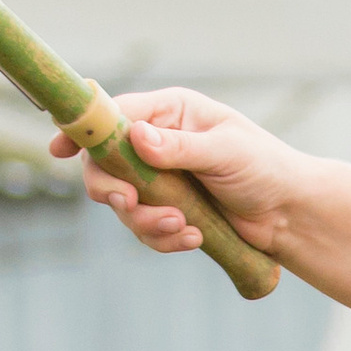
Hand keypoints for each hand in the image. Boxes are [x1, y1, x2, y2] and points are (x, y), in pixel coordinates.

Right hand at [49, 87, 300, 257]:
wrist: (291, 213)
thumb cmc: (266, 168)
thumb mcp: (226, 152)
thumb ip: (181, 147)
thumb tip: (137, 139)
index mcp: (170, 112)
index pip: (113, 114)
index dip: (83, 131)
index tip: (60, 150)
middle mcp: (158, 143)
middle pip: (105, 164)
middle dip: (113, 190)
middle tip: (130, 204)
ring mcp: (160, 180)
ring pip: (123, 204)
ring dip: (145, 222)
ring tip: (182, 228)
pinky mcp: (169, 212)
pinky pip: (146, 229)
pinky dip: (163, 239)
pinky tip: (191, 238)